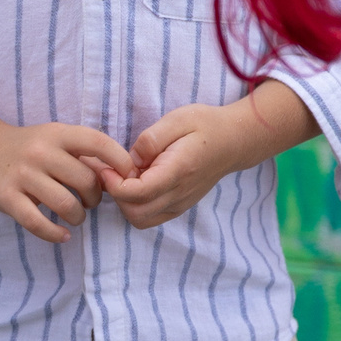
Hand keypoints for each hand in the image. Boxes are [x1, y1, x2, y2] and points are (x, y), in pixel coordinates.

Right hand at [0, 120, 136, 242]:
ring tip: (76, 216)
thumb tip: (120, 176)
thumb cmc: (30, 148)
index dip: (119, 160)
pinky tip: (63, 235)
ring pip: (65, 204)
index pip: (97, 142)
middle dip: (95, 197)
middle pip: (84, 180)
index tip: (128, 176)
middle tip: (90, 202)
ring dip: (78, 217)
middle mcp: (40, 152)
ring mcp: (22, 175)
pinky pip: (37, 222)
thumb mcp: (55, 138)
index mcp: (57, 134)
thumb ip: (83, 153)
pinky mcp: (6, 197)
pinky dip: (55, 234)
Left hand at [100, 102, 251, 228]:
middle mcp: (180, 194)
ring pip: (141, 220)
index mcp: (177, 171)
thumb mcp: (176, 120)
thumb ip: (150, 140)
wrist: (233, 140)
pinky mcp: (179, 206)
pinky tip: (137, 183)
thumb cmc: (204, 125)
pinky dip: (136, 206)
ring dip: (125, 202)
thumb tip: (129, 160)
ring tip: (125, 177)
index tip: (107, 165)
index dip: (113, 183)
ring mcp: (181, 204)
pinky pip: (150, 217)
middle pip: (135, 213)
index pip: (137, 193)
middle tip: (113, 171)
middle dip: (116, 194)